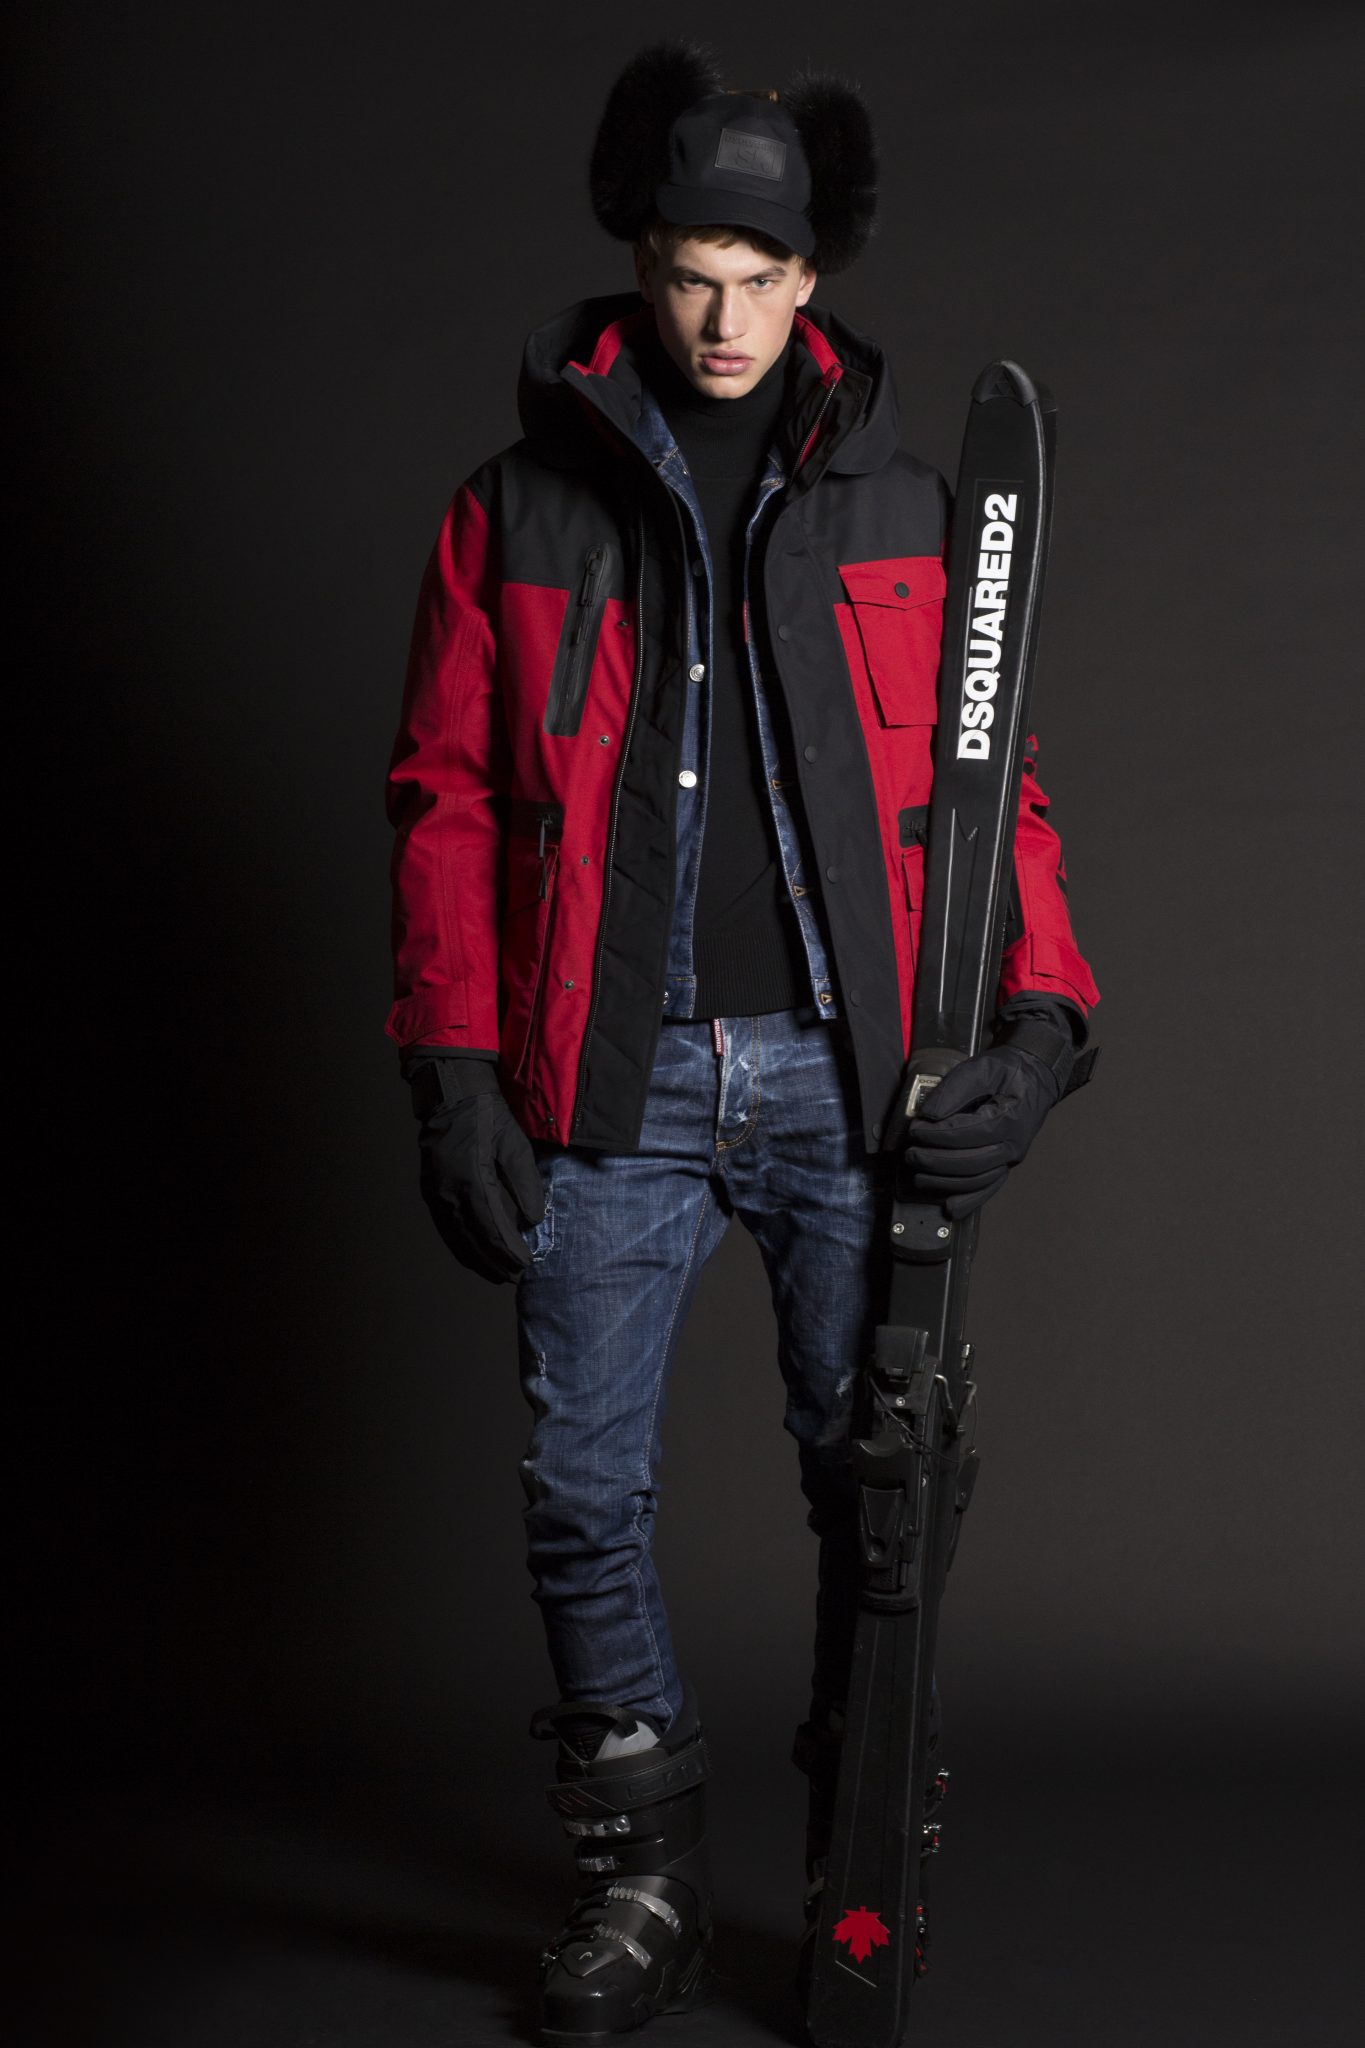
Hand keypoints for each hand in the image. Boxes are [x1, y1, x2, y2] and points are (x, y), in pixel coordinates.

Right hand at [406, 1056, 545, 1283]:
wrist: (451, 1096)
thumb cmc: (487, 1118)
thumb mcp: (515, 1145)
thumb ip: (526, 1184)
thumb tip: (533, 1219)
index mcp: (472, 1181)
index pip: (494, 1229)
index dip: (509, 1251)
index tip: (526, 1263)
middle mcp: (450, 1193)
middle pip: (473, 1241)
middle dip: (495, 1263)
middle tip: (514, 1277)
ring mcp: (436, 1195)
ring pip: (456, 1239)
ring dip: (476, 1260)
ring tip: (495, 1275)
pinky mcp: (430, 1192)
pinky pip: (445, 1228)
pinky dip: (459, 1246)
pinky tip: (471, 1256)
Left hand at [899, 1044, 1059, 1218]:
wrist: (1035, 1080)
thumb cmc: (1007, 1073)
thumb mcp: (981, 1068)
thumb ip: (954, 1090)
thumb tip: (929, 1116)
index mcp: (1010, 1119)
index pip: (968, 1134)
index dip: (937, 1135)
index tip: (915, 1131)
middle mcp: (1013, 1145)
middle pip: (970, 1163)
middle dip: (934, 1161)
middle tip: (910, 1154)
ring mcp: (1011, 1159)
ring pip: (976, 1181)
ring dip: (943, 1183)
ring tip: (918, 1176)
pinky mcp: (1005, 1166)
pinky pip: (987, 1190)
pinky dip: (968, 1201)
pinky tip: (949, 1207)